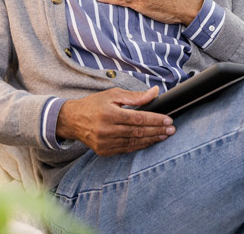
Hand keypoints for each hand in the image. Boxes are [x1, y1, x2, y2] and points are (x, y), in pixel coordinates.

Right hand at [56, 87, 174, 155]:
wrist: (72, 120)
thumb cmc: (94, 104)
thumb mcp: (113, 94)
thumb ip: (135, 96)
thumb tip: (155, 92)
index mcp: (109, 114)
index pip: (138, 119)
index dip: (155, 120)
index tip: (168, 120)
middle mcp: (107, 130)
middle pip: (138, 132)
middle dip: (157, 131)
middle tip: (171, 129)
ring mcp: (105, 143)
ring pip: (134, 143)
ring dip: (151, 140)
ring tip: (164, 136)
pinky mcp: (104, 151)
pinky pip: (126, 149)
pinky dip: (140, 146)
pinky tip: (150, 141)